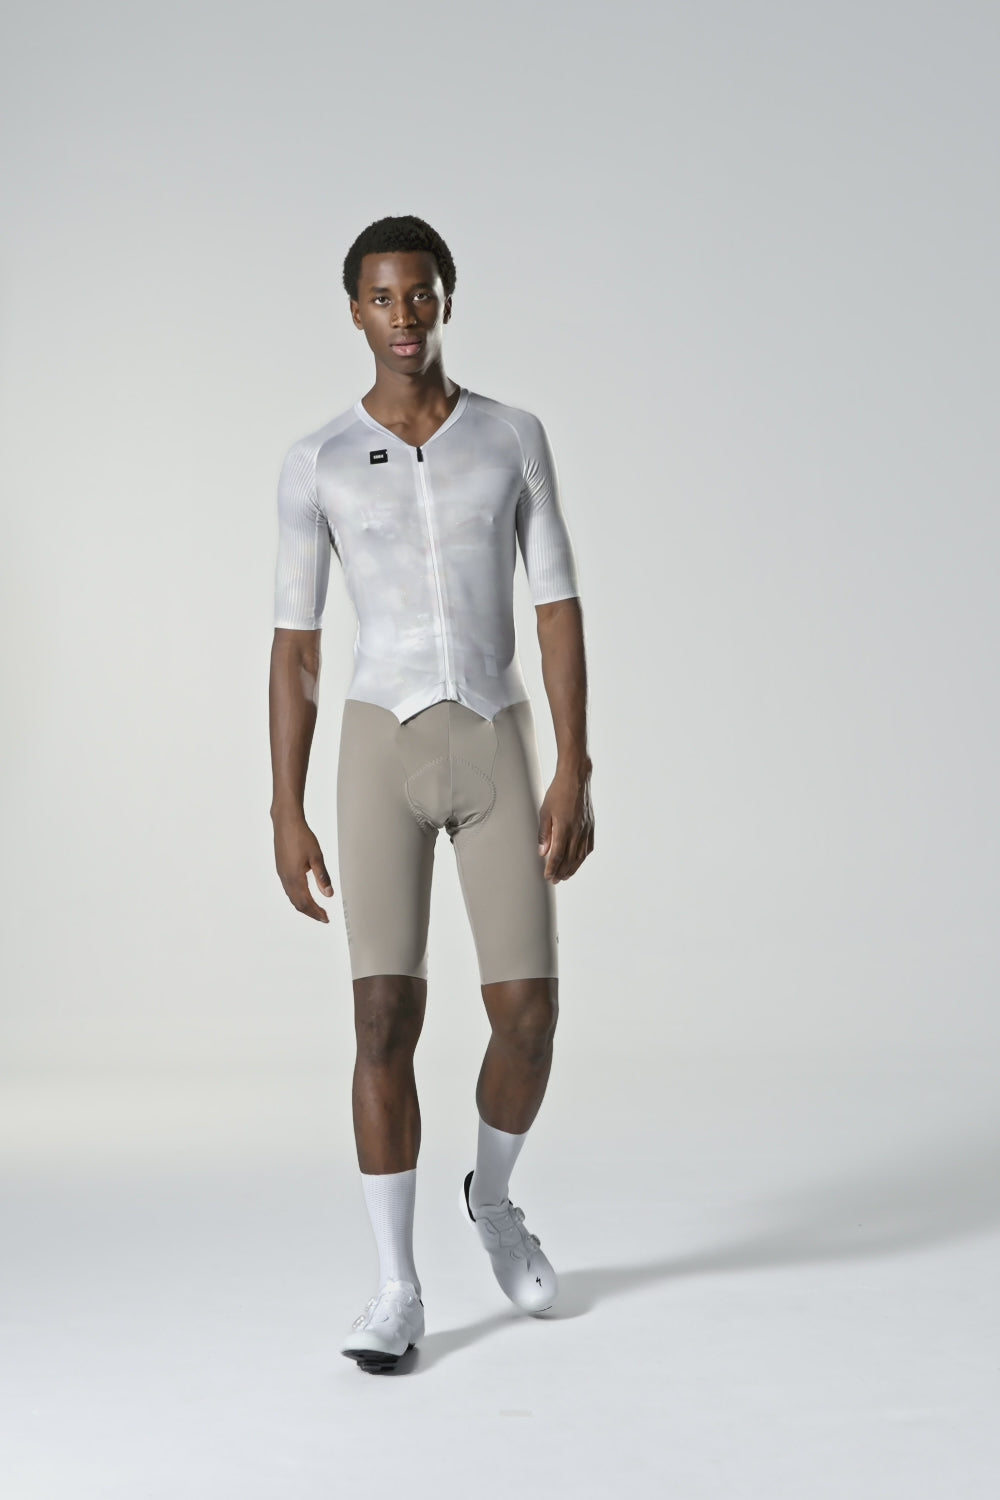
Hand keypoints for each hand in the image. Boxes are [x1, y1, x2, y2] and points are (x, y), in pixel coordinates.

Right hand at [273, 816, 334, 921]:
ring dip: (303, 905)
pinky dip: (297, 897)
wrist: (286, 822)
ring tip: (314, 909)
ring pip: (292, 897)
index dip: (316, 913)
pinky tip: (303, 894)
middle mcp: (286, 878)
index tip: (325, 918)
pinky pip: (288, 889)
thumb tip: (328, 894)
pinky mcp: (281, 868)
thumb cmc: (300, 836)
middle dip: (310, 912)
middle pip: (298, 903)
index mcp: (295, 878)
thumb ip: (322, 877)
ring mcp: (282, 873)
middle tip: (322, 917)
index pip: (306, 903)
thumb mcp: (317, 857)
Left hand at [538, 767, 594, 883]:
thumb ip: (544, 833)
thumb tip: (542, 851)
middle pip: (570, 859)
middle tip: (555, 880)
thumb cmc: (558, 792)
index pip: (558, 855)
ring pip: (580, 855)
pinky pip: (588, 847)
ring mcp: (586, 829)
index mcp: (564, 828)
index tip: (548, 877)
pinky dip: (583, 857)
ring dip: (573, 868)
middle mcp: (577, 831)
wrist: (576, 779)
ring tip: (566, 875)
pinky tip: (578, 861)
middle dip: (562, 872)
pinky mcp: (591, 826)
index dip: (552, 868)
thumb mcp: (544, 812)